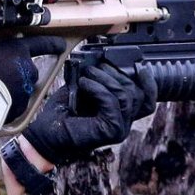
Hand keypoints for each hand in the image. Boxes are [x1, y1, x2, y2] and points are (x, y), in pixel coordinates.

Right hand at [0, 36, 67, 129]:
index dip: (53, 44)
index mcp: (17, 50)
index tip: (61, 44)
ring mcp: (26, 89)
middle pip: (28, 68)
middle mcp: (27, 68)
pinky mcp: (21, 107)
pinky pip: (17, 102)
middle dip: (17, 70)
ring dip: (12, 87)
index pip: (43, 43)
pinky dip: (9, 101)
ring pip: (23, 86)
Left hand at [21, 61, 157, 165]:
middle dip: (117, 74)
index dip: (148, 82)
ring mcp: (119, 130)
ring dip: (106, 79)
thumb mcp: (86, 90)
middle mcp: (124, 124)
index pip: (148, 100)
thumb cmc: (63, 112)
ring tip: (87, 74)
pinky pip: (112, 103)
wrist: (46, 133)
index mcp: (122, 115)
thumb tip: (106, 60)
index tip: (138, 66)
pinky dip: (98, 89)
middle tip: (96, 67)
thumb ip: (101, 79)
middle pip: (136, 93)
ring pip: (125, 96)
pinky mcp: (110, 131)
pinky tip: (84, 84)